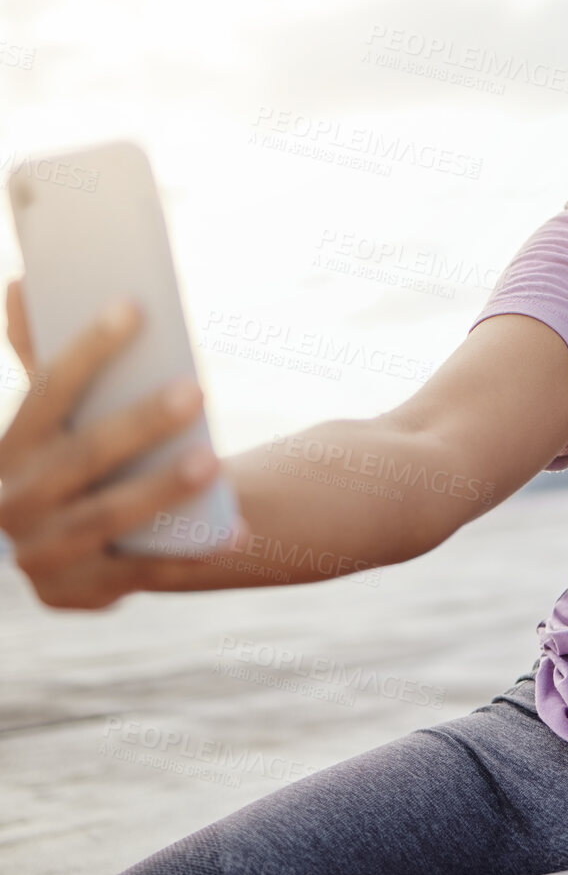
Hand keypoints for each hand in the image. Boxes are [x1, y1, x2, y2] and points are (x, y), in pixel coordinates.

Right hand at [0, 277, 249, 609]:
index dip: (89, 348)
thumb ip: (41, 355)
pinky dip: (190, 554)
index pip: (47, 389)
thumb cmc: (69, 458)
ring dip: (160, 489)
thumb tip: (24, 283)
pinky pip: (142, 571)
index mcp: (9, 447)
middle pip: (83, 456)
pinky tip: (238, 533)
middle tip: (193, 388)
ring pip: (108, 517)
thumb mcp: (49, 418)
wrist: (57, 550)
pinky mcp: (79, 592)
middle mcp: (15, 501)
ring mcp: (43, 553)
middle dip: (138, 422)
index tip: (136, 307)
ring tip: (212, 461)